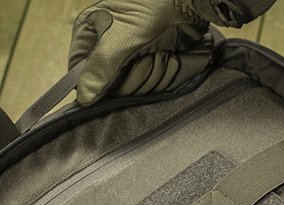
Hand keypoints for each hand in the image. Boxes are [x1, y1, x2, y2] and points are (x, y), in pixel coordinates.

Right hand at [69, 0, 209, 104]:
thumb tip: (83, 100)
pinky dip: (165, 74)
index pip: (81, 77)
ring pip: (137, 90)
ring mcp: (130, 60)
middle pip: (113, 89)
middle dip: (136, 76)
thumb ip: (101, 69)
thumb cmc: (150, 10)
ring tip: (159, 51)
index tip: (117, 78)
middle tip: (145, 55)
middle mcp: (106, 49)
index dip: (101, 85)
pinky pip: (154, 87)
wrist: (185, 4)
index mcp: (89, 37)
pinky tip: (169, 56)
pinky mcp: (150, 66)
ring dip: (154, 74)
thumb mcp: (122, 38)